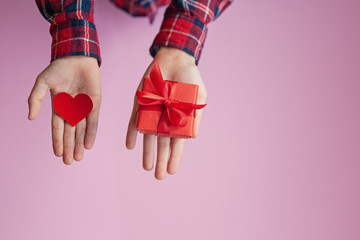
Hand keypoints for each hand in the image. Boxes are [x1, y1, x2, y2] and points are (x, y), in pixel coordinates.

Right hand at [28, 56, 100, 164]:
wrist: (77, 57)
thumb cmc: (59, 69)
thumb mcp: (42, 83)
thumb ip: (35, 99)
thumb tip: (30, 117)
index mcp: (59, 107)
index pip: (58, 128)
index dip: (58, 141)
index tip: (58, 155)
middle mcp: (71, 110)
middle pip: (70, 133)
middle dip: (69, 147)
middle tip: (69, 162)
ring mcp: (84, 108)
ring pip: (82, 130)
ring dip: (80, 144)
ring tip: (78, 157)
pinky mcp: (95, 104)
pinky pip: (93, 121)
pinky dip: (91, 133)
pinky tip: (89, 145)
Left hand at [126, 47, 206, 179]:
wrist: (174, 60)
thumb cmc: (190, 79)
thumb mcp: (198, 97)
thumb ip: (196, 116)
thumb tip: (193, 137)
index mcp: (178, 120)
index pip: (176, 144)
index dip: (174, 158)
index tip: (172, 171)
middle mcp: (164, 120)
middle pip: (161, 144)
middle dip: (160, 160)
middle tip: (158, 176)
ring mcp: (151, 113)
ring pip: (147, 137)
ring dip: (146, 152)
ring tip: (146, 167)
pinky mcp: (140, 104)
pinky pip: (134, 121)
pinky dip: (131, 133)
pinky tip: (131, 145)